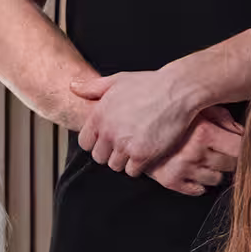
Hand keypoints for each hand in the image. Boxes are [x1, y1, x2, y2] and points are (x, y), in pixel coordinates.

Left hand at [69, 69, 206, 175]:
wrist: (178, 90)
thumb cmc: (149, 83)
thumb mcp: (117, 80)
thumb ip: (92, 87)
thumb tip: (72, 86)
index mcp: (99, 116)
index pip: (85, 143)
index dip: (96, 142)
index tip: (108, 139)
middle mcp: (109, 132)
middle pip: (99, 157)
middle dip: (110, 153)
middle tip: (125, 144)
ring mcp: (125, 145)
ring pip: (116, 166)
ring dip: (125, 160)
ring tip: (137, 148)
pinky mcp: (143, 155)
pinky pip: (133, 171)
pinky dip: (139, 166)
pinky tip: (147, 153)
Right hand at [147, 106, 243, 196]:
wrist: (136, 124)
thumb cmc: (173, 113)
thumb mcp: (202, 109)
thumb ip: (226, 120)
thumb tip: (246, 134)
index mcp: (203, 132)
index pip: (241, 149)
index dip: (248, 148)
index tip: (248, 148)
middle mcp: (193, 152)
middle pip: (232, 165)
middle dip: (230, 157)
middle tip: (222, 149)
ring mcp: (182, 169)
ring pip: (217, 179)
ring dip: (216, 170)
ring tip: (206, 157)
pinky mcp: (171, 181)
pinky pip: (199, 190)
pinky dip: (201, 182)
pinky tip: (195, 169)